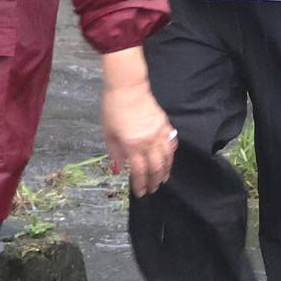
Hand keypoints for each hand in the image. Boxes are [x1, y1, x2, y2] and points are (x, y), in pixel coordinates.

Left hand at [100, 48, 175, 197]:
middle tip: (153, 189)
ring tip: (164, 178)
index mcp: (132, 145)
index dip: (141, 184)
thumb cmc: (113, 109)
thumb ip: (115, 153)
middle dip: (155, 181)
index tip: (141, 192)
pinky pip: (172, 142)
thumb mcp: (108, 133)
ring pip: (167, 157)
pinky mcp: (165, 124)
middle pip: (156, 167)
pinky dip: (171, 153)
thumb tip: (118, 168)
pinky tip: (169, 158)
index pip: (139, 171)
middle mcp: (148, 141)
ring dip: (166, 170)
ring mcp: (159, 132)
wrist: (128, 88)